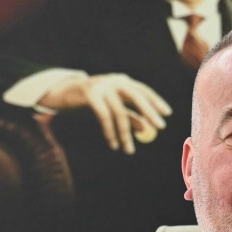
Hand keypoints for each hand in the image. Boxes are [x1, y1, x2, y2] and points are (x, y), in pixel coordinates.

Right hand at [38, 73, 171, 153]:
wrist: (64, 94)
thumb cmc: (93, 102)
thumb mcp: (113, 108)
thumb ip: (129, 116)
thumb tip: (146, 129)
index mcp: (121, 81)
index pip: (142, 90)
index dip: (155, 101)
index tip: (167, 113)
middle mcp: (114, 81)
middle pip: (136, 96)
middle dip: (149, 112)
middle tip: (160, 127)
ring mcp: (102, 86)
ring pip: (120, 112)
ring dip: (125, 134)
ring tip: (128, 150)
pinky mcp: (90, 94)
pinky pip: (104, 117)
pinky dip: (110, 132)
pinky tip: (113, 144)